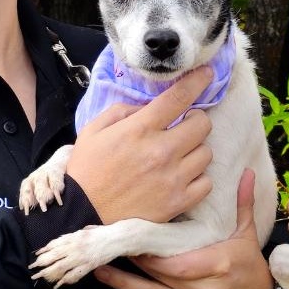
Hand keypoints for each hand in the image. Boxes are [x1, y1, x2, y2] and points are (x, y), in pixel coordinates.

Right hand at [68, 67, 213, 224]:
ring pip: (207, 153)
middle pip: (202, 124)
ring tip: (180, 155)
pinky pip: (206, 183)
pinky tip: (183, 177)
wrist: (82, 214)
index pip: (178, 98)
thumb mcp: (94, 130)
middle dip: (195, 120)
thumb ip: (123, 111)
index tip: (207, 74)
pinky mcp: (179, 202)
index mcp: (140, 129)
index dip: (197, 82)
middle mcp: (162, 151)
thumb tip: (150, 107)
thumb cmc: (87, 170)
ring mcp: (173, 178)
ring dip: (196, 150)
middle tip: (184, 126)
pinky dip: (198, 178)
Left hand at [93, 168, 274, 288]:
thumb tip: (246, 172)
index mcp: (219, 264)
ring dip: (126, 286)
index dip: (152, 255)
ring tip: (101, 272)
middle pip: (161, 277)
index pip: (178, 263)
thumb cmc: (249, 264)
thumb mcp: (247, 234)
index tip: (133, 240)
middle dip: (134, 263)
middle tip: (109, 249)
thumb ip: (243, 204)